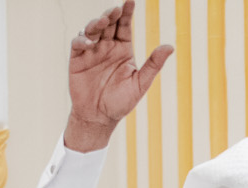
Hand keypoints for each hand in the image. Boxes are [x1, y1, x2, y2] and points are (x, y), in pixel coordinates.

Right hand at [64, 4, 172, 151]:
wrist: (99, 117)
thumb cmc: (121, 102)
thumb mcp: (140, 83)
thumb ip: (153, 64)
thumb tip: (170, 47)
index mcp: (123, 50)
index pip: (125, 26)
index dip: (127, 13)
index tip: (130, 2)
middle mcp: (107, 47)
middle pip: (108, 24)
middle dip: (111, 15)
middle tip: (115, 10)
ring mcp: (91, 51)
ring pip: (92, 30)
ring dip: (96, 24)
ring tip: (102, 22)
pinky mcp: (77, 59)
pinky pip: (78, 44)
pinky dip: (82, 40)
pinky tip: (89, 42)